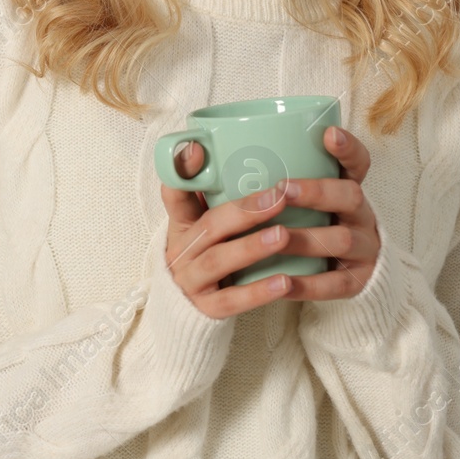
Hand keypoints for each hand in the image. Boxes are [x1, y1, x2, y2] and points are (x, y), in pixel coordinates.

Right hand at [160, 139, 298, 318]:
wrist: (188, 310)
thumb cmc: (209, 255)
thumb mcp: (206, 224)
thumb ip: (219, 193)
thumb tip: (241, 152)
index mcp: (182, 224)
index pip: (174, 192)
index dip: (182, 171)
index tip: (199, 148)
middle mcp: (181, 250)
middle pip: (209, 226)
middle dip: (244, 211)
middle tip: (279, 197)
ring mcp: (190, 281)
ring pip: (218, 261)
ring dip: (251, 247)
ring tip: (283, 236)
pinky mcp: (205, 310)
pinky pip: (231, 301)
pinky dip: (257, 292)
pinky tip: (285, 283)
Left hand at [274, 125, 380, 301]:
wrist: (337, 274)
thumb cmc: (302, 224)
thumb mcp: (295, 198)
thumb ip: (260, 175)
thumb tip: (195, 149)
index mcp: (346, 187)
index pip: (358, 162)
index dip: (348, 148)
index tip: (328, 134)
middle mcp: (360, 214)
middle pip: (351, 196)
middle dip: (317, 192)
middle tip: (284, 189)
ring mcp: (363, 249)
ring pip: (342, 240)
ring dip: (308, 238)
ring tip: (279, 236)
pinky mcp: (356, 282)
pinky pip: (335, 284)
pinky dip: (308, 284)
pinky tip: (283, 281)